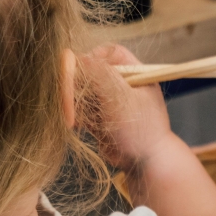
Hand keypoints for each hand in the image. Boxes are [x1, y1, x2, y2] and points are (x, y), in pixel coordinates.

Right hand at [78, 44, 174, 169]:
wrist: (146, 163)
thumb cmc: (141, 129)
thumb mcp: (121, 97)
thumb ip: (100, 74)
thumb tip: (77, 57)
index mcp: (133, 71)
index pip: (106, 53)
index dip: (90, 59)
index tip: (79, 73)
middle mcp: (120, 82)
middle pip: (88, 70)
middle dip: (76, 85)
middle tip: (69, 102)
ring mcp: (109, 100)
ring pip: (81, 90)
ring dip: (74, 103)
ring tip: (75, 119)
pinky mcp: (99, 116)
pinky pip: (80, 108)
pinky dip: (76, 115)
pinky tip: (77, 126)